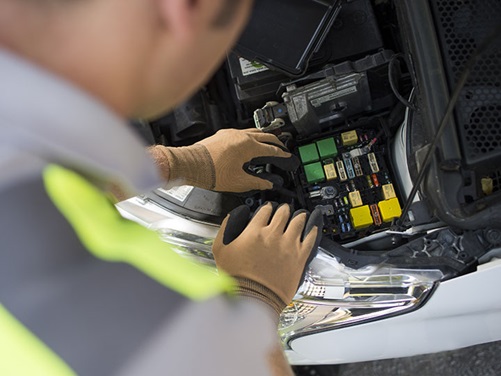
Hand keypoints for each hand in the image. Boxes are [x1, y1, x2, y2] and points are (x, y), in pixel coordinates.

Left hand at [148, 128, 298, 191]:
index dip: (282, 153)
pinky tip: (247, 141)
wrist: (192, 165)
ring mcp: (231, 133)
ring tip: (268, 140)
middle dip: (276, 141)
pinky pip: (241, 132)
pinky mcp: (222, 134)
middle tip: (282, 146)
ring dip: (263, 135)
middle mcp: (241, 136)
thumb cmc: (211, 172)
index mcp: (249, 146)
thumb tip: (267, 184)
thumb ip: (257, 182)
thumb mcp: (239, 182)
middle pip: (265, 135)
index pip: (271, 149)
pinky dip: (249, 136)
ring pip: (253, 131)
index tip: (287, 156)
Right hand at [212, 203, 322, 313]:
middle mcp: (273, 235)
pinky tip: (313, 227)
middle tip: (284, 211)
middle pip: (283, 212)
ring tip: (300, 215)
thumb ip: (226, 229)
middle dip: (283, 210)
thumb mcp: (220, 250)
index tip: (268, 209)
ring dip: (299, 216)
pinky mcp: (299, 257)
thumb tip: (233, 216)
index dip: (267, 207)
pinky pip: (310, 238)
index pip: (265, 210)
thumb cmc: (237, 279)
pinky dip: (312, 230)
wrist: (253, 299)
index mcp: (254, 232)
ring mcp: (288, 246)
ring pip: (298, 221)